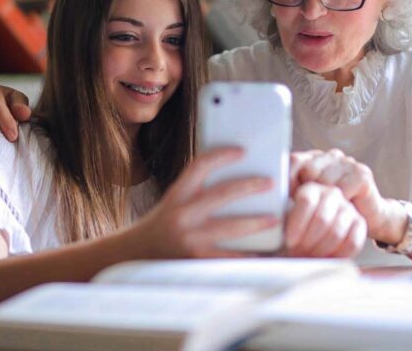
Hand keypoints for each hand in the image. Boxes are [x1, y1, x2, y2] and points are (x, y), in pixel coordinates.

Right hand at [129, 148, 280, 258]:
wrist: (136, 254)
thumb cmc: (162, 225)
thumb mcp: (174, 201)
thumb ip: (197, 191)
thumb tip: (235, 180)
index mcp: (177, 194)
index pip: (199, 165)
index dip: (222, 155)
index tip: (242, 151)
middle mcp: (182, 214)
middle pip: (221, 194)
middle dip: (249, 187)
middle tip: (270, 183)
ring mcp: (189, 238)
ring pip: (230, 227)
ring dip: (255, 222)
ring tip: (274, 218)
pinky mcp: (197, 260)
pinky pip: (229, 256)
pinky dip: (247, 254)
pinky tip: (263, 251)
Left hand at [283, 182, 365, 257]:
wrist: (313, 236)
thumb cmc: (293, 229)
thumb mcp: (282, 219)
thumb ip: (278, 218)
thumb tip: (270, 221)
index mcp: (310, 188)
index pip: (306, 201)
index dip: (297, 224)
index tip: (289, 242)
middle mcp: (331, 193)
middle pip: (322, 218)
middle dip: (308, 241)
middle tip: (298, 253)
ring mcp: (348, 207)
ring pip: (336, 232)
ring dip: (320, 250)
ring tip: (309, 257)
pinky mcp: (360, 223)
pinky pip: (352, 242)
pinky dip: (338, 255)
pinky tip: (325, 259)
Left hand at [290, 149, 400, 243]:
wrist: (370, 218)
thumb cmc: (334, 212)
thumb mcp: (310, 201)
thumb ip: (293, 193)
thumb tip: (271, 196)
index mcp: (314, 158)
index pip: (293, 161)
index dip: (287, 180)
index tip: (286, 200)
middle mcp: (330, 156)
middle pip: (308, 171)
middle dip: (306, 193)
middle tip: (309, 212)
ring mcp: (347, 163)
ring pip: (325, 181)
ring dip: (325, 201)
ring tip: (328, 213)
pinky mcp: (362, 174)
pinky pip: (342, 189)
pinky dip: (341, 204)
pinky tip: (344, 209)